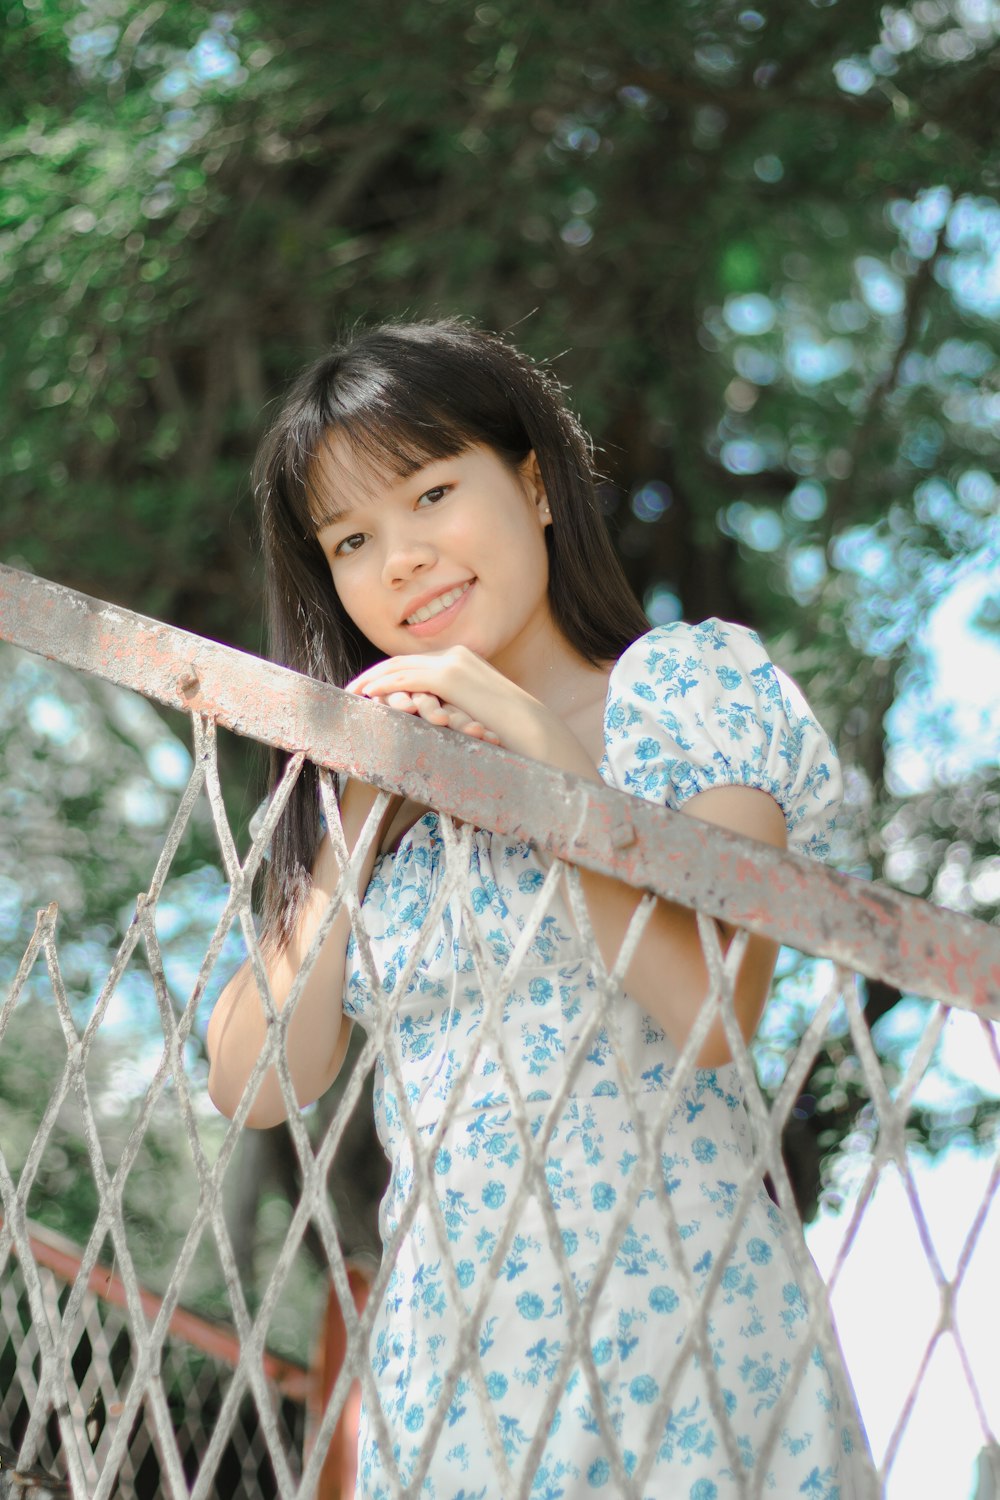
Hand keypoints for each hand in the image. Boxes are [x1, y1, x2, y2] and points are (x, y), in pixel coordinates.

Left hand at [348, 647, 597, 778]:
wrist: (539, 734)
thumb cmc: (514, 734)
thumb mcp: (479, 718)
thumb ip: (457, 712)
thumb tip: (440, 723)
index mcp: (465, 664)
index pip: (417, 665)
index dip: (390, 676)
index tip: (369, 691)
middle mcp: (457, 656)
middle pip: (403, 661)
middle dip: (375, 675)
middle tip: (351, 690)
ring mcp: (454, 664)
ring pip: (400, 666)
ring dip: (373, 679)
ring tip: (353, 693)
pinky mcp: (450, 677)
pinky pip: (407, 677)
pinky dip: (384, 684)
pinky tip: (367, 695)